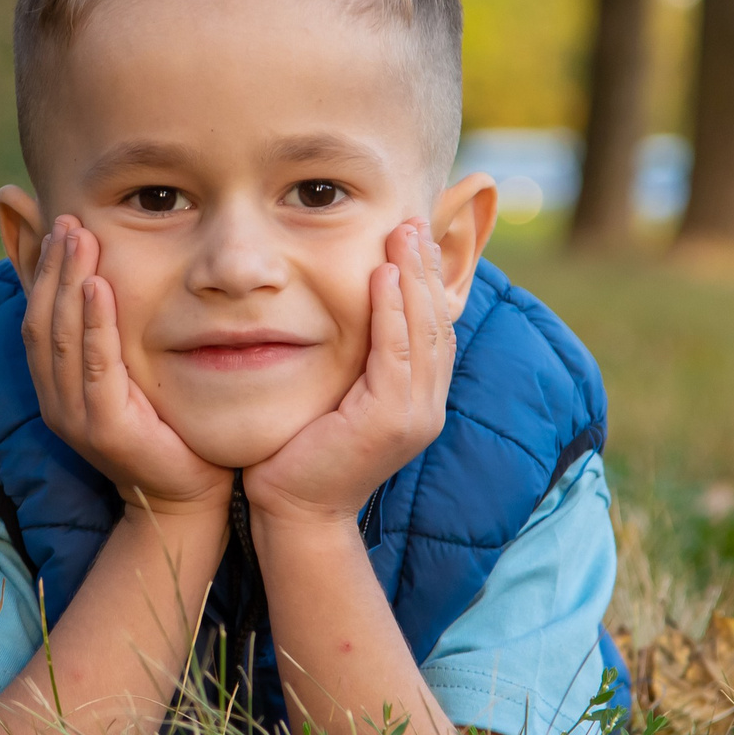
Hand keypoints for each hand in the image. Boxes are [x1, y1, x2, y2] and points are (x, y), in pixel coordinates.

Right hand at [22, 216, 230, 518]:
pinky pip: (95, 366)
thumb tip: (101, 279)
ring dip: (68, 283)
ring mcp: (74, 417)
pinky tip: (100, 287)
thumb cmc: (164, 428)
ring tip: (79, 238)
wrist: (185, 496)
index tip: (57, 226)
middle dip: (52, 267)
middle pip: (41, 320)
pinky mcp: (104, 428)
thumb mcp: (130, 373)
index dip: (41, 271)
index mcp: (55, 387)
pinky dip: (95, 324)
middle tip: (67, 221)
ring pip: (61, 338)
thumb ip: (111, 332)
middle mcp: (56, 401)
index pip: (36, 317)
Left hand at [243, 219, 453, 529]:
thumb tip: (349, 315)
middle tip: (414, 222)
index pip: (434, 329)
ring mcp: (415, 415)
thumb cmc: (302, 453)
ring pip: (424, 331)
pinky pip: (396, 352)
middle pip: (439, 322)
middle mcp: (427, 406)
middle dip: (428, 268)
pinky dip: (392, 310)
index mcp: (418, 400)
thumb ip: (355, 361)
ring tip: (404, 234)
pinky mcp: (391, 420)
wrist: (294, 512)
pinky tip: (383, 275)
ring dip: (414, 278)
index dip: (428, 281)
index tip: (415, 237)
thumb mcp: (336, 396)